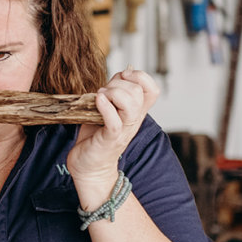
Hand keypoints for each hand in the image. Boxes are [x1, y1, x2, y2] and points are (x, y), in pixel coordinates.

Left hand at [67, 67, 158, 182]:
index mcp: (136, 112)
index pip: (153, 89)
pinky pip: (114, 120)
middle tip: (103, 92)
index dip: (140, 76)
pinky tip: (97, 101)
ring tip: (99, 97)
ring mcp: (123, 130)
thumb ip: (113, 93)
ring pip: (131, 103)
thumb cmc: (95, 138)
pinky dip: (105, 106)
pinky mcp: (110, 139)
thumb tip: (119, 75)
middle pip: (138, 91)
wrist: (88, 167)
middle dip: (118, 83)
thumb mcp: (106, 110)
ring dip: (112, 93)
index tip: (122, 77)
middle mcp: (133, 120)